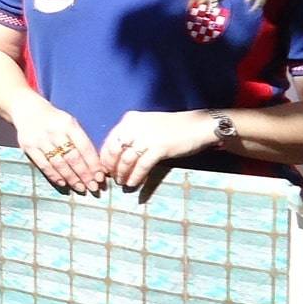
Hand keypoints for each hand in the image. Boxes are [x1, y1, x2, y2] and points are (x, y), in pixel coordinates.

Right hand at [11, 94, 104, 194]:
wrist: (27, 110)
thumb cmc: (54, 120)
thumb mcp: (69, 123)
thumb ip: (80, 140)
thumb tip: (95, 165)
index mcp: (68, 124)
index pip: (84, 147)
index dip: (93, 164)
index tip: (100, 177)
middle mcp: (54, 131)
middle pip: (72, 158)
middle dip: (84, 175)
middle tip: (93, 187)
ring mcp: (40, 139)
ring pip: (59, 164)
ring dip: (71, 178)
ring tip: (80, 188)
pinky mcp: (28, 147)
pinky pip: (43, 165)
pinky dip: (54, 176)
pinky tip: (63, 183)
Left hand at [100, 110, 217, 188]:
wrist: (198, 126)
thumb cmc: (171, 128)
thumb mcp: (146, 126)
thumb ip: (131, 136)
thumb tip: (117, 156)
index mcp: (130, 120)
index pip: (110, 140)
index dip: (105, 156)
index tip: (104, 167)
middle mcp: (135, 126)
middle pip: (115, 150)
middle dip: (111, 166)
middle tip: (111, 177)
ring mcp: (147, 137)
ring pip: (127, 159)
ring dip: (122, 173)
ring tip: (121, 182)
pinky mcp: (159, 148)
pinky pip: (142, 166)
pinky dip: (136, 176)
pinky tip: (133, 183)